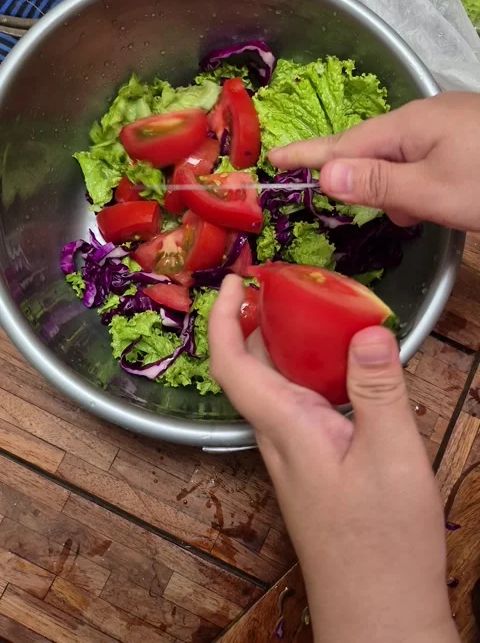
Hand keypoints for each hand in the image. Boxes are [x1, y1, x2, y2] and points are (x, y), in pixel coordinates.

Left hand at [209, 276, 458, 642]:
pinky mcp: (314, 467)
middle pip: (249, 368)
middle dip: (255, 319)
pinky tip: (344, 368)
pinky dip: (311, 372)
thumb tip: (367, 330)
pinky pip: (299, 405)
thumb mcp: (391, 458)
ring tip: (315, 313)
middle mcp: (279, 438)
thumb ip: (378, 391)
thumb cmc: (381, 548)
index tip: (235, 281)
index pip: (231, 363)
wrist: (379, 616)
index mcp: (285, 428)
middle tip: (281, 285)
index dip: (224, 317)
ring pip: (275, 387)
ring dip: (284, 344)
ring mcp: (294, 455)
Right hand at [270, 91, 479, 231]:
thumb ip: (378, 184)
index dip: (307, 154)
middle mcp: (423, 116)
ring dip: (398, 188)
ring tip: (420, 213)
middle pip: (372, 149)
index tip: (273, 158)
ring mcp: (447, 123)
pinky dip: (420, 182)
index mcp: (408, 125)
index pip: (343, 143)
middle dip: (361, 180)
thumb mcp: (432, 191)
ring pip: (401, 157)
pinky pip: (423, 156)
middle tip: (360, 206)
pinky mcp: (466, 135)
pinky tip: (437, 201)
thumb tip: (325, 175)